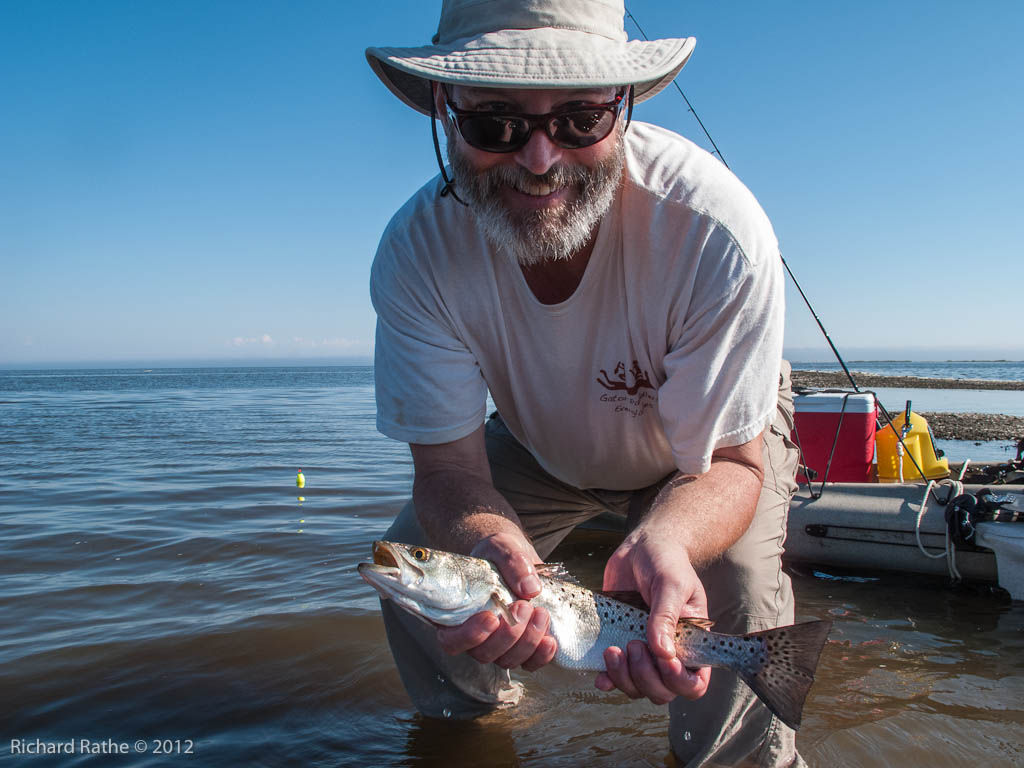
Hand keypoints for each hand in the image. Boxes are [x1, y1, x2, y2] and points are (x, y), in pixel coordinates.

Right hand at [436, 531, 557, 671]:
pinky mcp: (522, 648)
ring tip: (541, 612)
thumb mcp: (501, 547)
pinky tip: (550, 639)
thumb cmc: (498, 555)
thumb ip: (511, 562)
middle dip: (508, 634)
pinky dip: (541, 655)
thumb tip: (530, 588)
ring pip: (508, 660)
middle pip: (484, 653)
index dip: (470, 635)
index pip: (452, 640)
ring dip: (527, 640)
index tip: (490, 617)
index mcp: (456, 615)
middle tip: (523, 606)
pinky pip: (530, 663)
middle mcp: (475, 637)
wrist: (517, 561)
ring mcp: (498, 646)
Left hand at [595, 527, 710, 703]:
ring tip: (613, 650)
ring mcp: (643, 652)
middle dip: (645, 677)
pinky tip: (599, 672)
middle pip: (662, 691)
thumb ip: (666, 616)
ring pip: (637, 688)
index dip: (679, 681)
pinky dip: (607, 678)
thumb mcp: (671, 584)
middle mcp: (668, 653)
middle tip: (633, 644)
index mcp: (691, 643)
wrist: (641, 547)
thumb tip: (661, 651)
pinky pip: (614, 675)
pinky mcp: (619, 644)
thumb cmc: (666, 562)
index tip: (663, 659)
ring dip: (624, 678)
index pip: (694, 682)